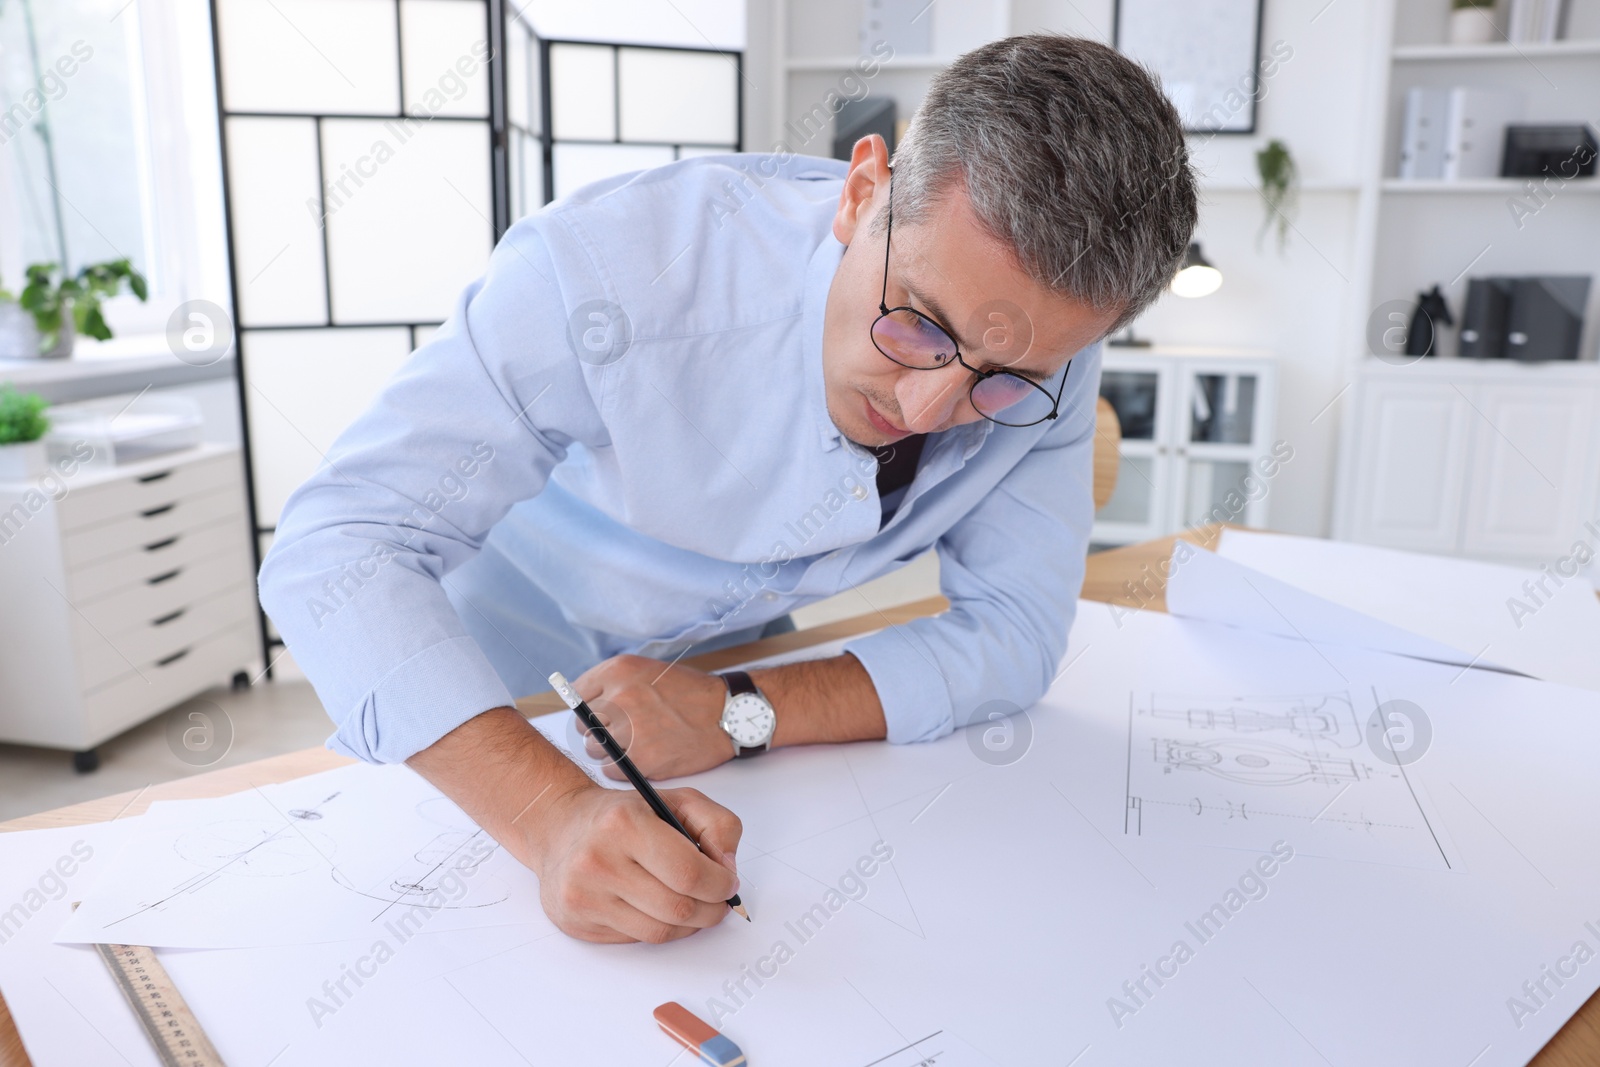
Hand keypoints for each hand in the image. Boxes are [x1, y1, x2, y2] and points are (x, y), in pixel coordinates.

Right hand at [529, 782, 741, 943]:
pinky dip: (658, 929)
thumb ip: (717, 825)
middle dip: (711, 909)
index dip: (720, 885)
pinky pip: (635, 940)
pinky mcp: (577, 922)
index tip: (728, 883)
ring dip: (688, 925)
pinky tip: (658, 909)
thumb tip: (728, 868)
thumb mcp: (677, 800)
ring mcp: (584, 896)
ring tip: (693, 906)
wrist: (559, 827)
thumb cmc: (621, 815)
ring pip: (659, 932)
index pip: (689, 873)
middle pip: (678, 908)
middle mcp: (598, 861)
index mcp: (624, 824)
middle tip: (718, 901)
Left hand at [572, 654, 732, 779]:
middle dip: (599, 732)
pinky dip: (623, 770)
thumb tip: (580, 705)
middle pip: (583, 726)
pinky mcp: (641, 758)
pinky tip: (643, 758)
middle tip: (622, 734)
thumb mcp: (648, 672)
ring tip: (636, 746)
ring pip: (595, 750)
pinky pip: (611, 770)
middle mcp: (620, 696)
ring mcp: (629, 728)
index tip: (599, 717)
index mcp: (619, 670)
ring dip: (610, 753)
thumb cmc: (690, 694)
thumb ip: (614, 684)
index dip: (588, 709)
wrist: (728, 714)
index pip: (578, 695)